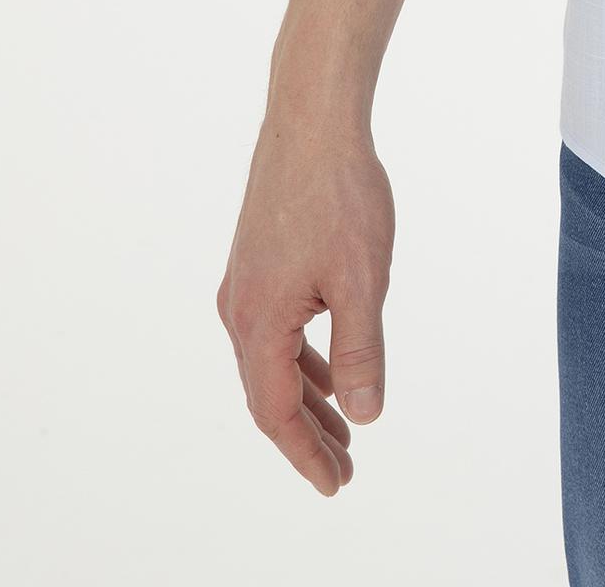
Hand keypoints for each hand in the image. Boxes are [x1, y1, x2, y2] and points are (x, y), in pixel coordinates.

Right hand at [217, 111, 394, 494]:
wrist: (312, 119)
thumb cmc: (339, 194)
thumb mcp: (362, 280)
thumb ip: (360, 351)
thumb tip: (364, 415)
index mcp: (258, 322)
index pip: (276, 412)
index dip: (306, 454)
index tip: (336, 484)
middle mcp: (240, 309)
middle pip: (270, 393)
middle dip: (308, 436)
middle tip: (344, 471)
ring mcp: (246, 283)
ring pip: (274, 361)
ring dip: (307, 398)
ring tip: (344, 431)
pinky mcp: (260, 260)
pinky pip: (278, 329)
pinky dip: (304, 358)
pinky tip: (331, 367)